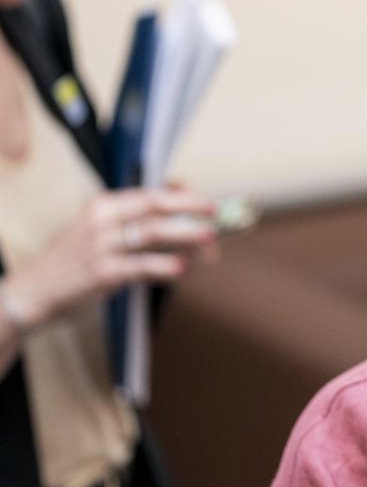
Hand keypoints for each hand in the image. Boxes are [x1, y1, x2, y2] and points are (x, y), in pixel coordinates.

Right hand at [2, 187, 216, 331]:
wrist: (31, 292)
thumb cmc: (71, 263)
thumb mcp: (96, 232)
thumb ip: (132, 222)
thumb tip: (177, 211)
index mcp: (101, 206)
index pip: (149, 194)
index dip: (182, 196)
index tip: (205, 203)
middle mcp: (101, 221)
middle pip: (155, 208)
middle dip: (190, 210)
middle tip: (214, 215)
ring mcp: (101, 246)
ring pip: (153, 233)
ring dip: (186, 236)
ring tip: (209, 240)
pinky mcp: (102, 273)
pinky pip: (141, 266)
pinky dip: (165, 267)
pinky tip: (182, 270)